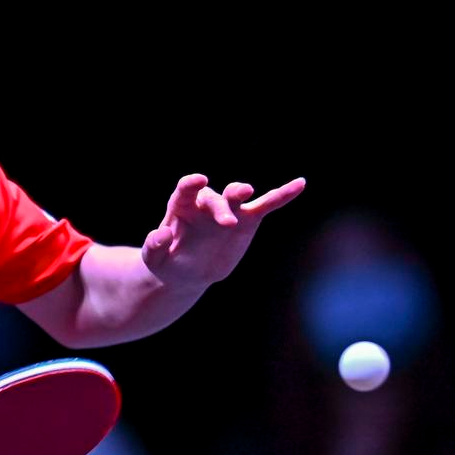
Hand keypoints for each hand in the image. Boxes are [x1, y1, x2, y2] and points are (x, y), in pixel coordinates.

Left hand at [141, 174, 304, 288]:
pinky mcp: (247, 221)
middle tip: (227, 224)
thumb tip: (161, 233)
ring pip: (237, 196)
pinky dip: (282, 195)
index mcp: (181, 207)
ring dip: (242, 193)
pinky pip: (266, 206)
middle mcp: (205, 204)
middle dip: (221, 208)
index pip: (185, 189)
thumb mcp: (154, 259)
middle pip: (214, 198)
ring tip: (247, 193)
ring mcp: (228, 210)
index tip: (199, 180)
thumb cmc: (167, 262)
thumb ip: (154, 246)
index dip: (191, 183)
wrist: (188, 273)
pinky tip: (300, 184)